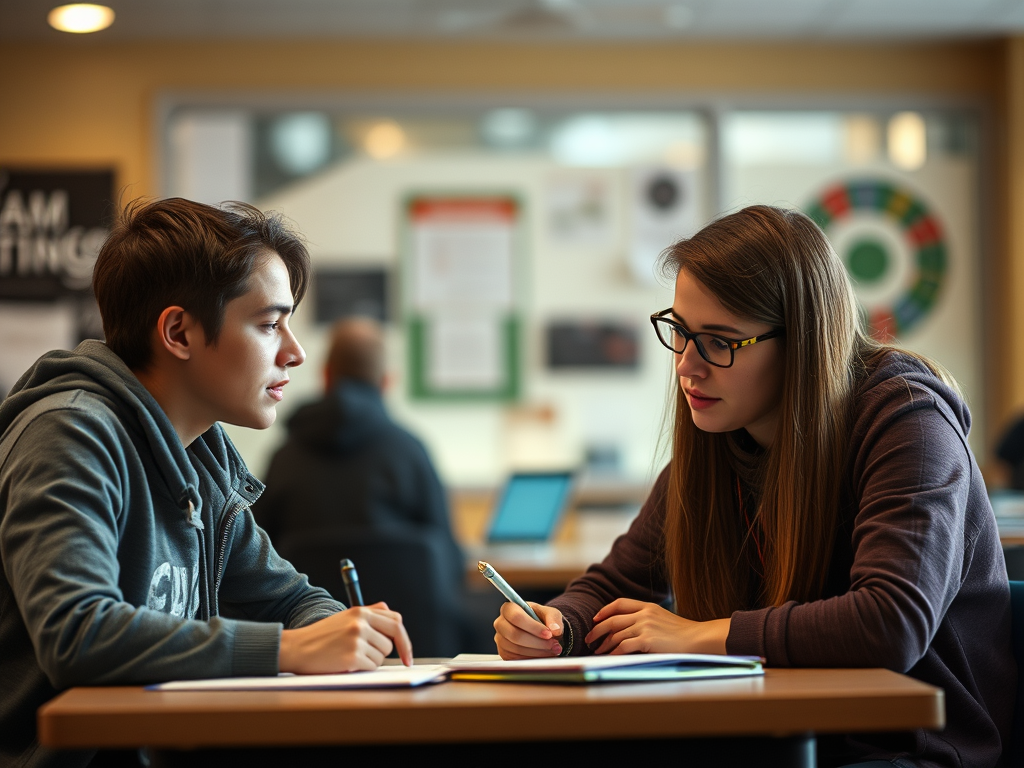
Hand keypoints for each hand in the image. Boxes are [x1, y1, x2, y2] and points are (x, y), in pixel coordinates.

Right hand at [279, 602, 413, 672]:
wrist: (297, 648)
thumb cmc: (321, 636)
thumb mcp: (345, 617)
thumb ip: (369, 614)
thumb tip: (391, 615)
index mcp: (360, 611)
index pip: (396, 621)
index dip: (404, 638)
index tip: (406, 652)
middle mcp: (360, 623)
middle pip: (391, 641)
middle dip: (389, 652)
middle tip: (384, 658)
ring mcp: (356, 639)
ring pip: (382, 656)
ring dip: (371, 660)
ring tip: (351, 655)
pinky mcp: (352, 656)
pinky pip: (371, 666)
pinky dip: (362, 668)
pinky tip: (347, 662)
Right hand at [493, 602, 564, 659]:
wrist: (538, 630)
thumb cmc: (541, 618)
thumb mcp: (550, 613)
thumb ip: (553, 618)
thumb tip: (555, 630)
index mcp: (509, 608)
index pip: (516, 617)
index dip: (533, 627)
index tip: (549, 634)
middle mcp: (500, 623)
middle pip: (515, 635)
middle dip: (537, 642)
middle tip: (554, 644)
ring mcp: (500, 639)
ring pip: (517, 649)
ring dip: (538, 651)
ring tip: (553, 650)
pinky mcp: (504, 653)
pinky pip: (517, 659)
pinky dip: (533, 658)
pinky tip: (544, 654)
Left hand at [586, 598, 729, 655]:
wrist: (698, 638)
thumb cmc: (683, 633)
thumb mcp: (663, 618)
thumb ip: (646, 619)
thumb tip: (628, 629)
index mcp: (648, 606)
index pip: (620, 603)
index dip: (605, 611)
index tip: (596, 619)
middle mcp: (644, 614)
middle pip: (613, 620)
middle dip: (598, 630)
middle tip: (589, 638)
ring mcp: (645, 626)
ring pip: (616, 634)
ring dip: (604, 644)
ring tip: (598, 651)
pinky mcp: (648, 640)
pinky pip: (624, 646)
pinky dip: (614, 652)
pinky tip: (610, 656)